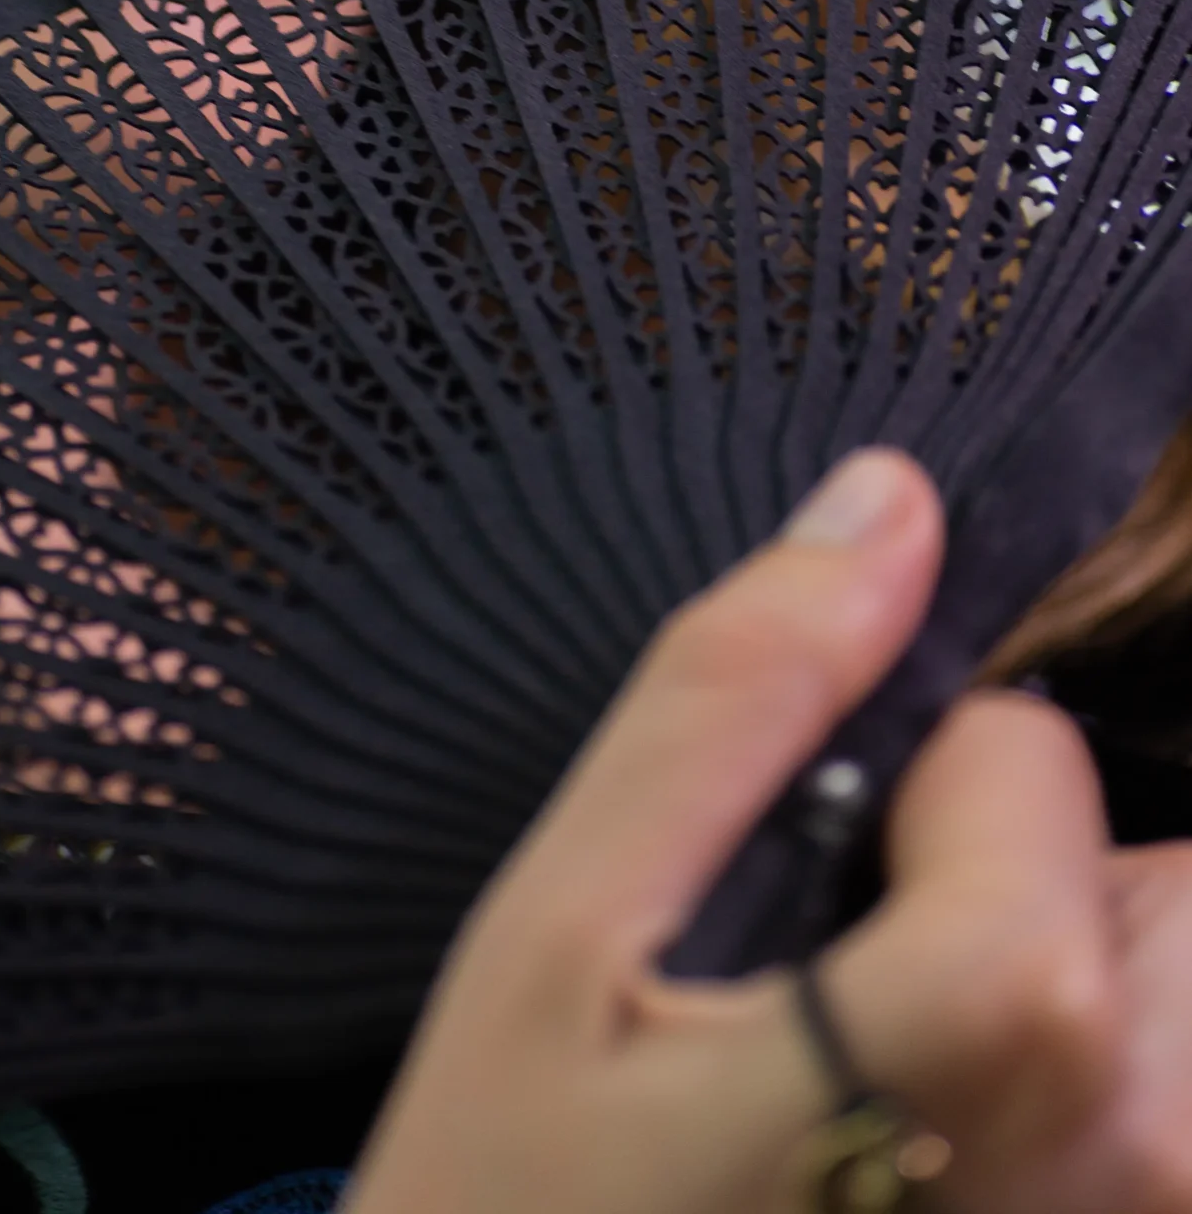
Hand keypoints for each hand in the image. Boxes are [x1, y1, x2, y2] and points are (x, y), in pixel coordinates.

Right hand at [344, 449, 1191, 1213]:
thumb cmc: (518, 1213)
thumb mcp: (565, 928)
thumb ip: (738, 695)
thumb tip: (888, 503)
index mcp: (1016, 1022)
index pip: (1033, 754)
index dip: (902, 785)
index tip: (795, 898)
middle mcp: (1150, 1153)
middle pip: (1147, 879)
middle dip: (1006, 892)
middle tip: (833, 1018)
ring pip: (1170, 992)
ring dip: (1050, 1010)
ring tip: (878, 1108)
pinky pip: (1152, 1102)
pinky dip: (1070, 1095)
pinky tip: (920, 1162)